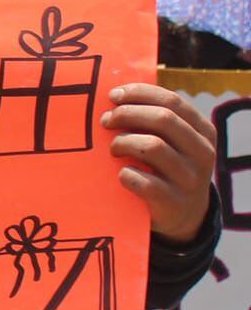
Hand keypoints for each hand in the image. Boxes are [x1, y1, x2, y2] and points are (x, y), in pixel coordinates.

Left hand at [104, 83, 216, 244]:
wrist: (182, 215)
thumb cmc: (167, 169)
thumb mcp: (172, 143)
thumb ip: (155, 122)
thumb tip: (116, 97)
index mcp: (203, 131)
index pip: (173, 102)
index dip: (140, 94)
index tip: (113, 95)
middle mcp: (203, 153)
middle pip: (163, 119)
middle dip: (127, 114)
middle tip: (106, 121)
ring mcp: (190, 179)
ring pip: (152, 147)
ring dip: (123, 143)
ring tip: (113, 149)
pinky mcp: (174, 203)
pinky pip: (144, 182)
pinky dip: (126, 174)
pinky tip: (121, 174)